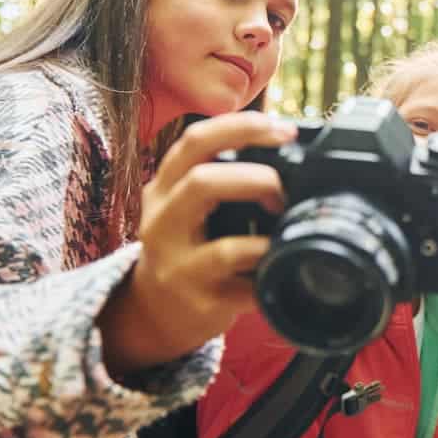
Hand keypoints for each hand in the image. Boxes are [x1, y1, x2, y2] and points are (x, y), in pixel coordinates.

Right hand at [98, 111, 295, 375]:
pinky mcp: (199, 303)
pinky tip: (281, 265)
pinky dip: (269, 275)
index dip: (242, 127)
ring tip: (283, 232)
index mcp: (164, 188)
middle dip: (256, 179)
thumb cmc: (185, 245)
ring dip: (266, 239)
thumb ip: (220, 174)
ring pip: (223, 249)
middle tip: (283, 189)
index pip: (195, 141)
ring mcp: (178, 268)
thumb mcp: (185, 203)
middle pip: (201, 184)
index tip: (284, 130)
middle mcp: (163, 224)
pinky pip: (244, 292)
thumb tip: (285, 144)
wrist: (152, 310)